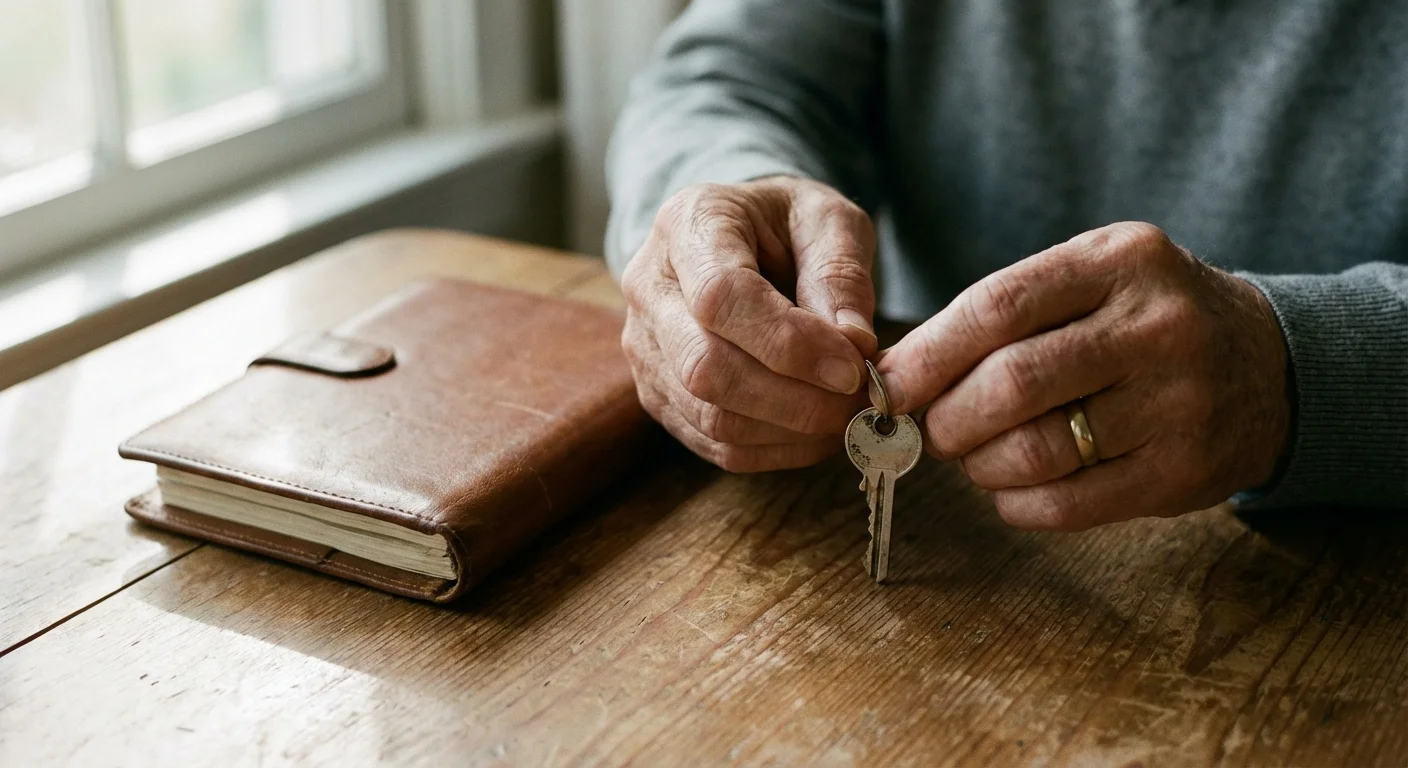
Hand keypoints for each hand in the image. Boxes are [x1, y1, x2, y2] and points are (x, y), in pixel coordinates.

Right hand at [620, 177, 877, 470]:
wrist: (744, 240)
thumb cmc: (787, 224)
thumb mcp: (827, 219)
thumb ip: (841, 272)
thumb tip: (853, 343)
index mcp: (688, 225)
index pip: (722, 297)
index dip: (789, 343)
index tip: (852, 366)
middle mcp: (649, 288)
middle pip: (704, 367)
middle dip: (793, 399)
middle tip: (858, 401)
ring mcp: (645, 348)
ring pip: (709, 415)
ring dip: (789, 430)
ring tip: (846, 416)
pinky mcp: (659, 394)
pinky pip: (714, 443)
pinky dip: (775, 450)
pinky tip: (817, 432)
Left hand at [877, 222, 1292, 529]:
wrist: (1270, 366)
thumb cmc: (1143, 321)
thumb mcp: (1090, 279)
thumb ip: (1003, 312)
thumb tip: (897, 371)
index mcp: (1119, 260)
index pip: (998, 306)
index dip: (929, 354)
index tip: (888, 386)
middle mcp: (1156, 326)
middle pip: (1013, 382)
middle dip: (948, 417)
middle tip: (930, 431)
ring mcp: (1177, 401)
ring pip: (1038, 449)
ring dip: (979, 465)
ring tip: (972, 458)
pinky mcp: (1184, 470)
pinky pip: (1071, 503)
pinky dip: (1017, 503)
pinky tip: (1009, 490)